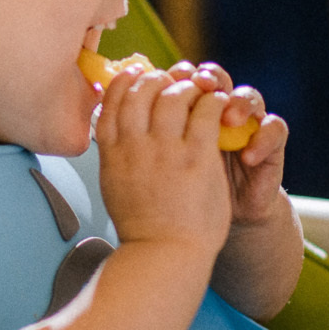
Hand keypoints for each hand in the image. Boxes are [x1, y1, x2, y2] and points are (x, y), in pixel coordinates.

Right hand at [94, 66, 232, 258]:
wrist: (164, 254)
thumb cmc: (142, 225)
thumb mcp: (112, 184)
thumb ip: (112, 153)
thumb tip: (110, 127)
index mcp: (112, 152)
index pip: (112, 100)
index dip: (126, 81)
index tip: (138, 75)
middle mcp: (135, 146)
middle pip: (141, 90)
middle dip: (158, 78)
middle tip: (172, 81)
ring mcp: (166, 150)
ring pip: (174, 94)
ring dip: (188, 86)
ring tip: (198, 91)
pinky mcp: (197, 157)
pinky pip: (206, 111)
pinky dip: (213, 101)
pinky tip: (218, 104)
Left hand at [153, 61, 288, 223]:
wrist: (200, 233)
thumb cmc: (174, 192)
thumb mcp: (153, 160)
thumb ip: (139, 129)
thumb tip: (102, 96)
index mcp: (185, 111)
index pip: (185, 76)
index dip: (178, 74)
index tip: (167, 80)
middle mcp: (216, 112)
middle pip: (217, 78)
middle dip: (208, 78)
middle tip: (200, 86)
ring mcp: (245, 127)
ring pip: (250, 96)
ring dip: (239, 102)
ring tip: (229, 119)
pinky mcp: (269, 147)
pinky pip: (275, 130)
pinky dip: (263, 138)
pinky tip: (248, 156)